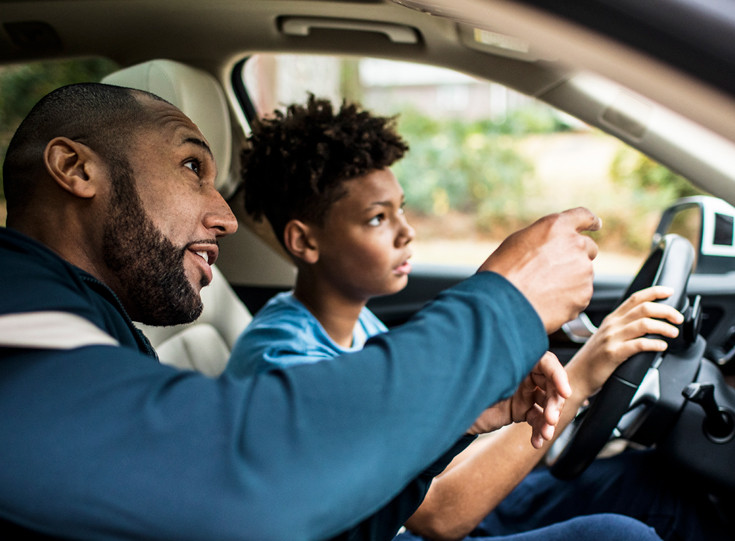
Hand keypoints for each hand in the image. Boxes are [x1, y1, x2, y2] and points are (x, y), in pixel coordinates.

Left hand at [467, 352, 571, 448]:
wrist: (450, 411)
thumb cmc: (463, 385)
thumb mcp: (484, 375)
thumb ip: (505, 370)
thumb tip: (524, 365)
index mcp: (517, 359)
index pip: (546, 363)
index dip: (558, 376)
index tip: (566, 392)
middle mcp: (523, 374)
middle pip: (550, 386)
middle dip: (555, 403)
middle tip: (552, 419)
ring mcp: (523, 393)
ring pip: (546, 405)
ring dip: (550, 421)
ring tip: (545, 435)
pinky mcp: (520, 410)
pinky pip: (536, 420)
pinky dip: (539, 431)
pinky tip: (536, 442)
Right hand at [479, 208, 600, 332]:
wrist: (503, 304)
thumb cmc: (503, 272)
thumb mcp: (517, 242)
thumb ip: (543, 240)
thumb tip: (552, 247)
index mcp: (557, 227)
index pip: (583, 216)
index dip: (591, 221)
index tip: (596, 225)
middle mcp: (575, 245)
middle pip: (588, 248)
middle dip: (578, 256)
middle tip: (556, 270)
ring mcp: (583, 272)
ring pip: (583, 275)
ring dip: (570, 280)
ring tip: (542, 291)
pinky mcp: (584, 296)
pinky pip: (580, 296)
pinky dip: (568, 299)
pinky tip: (547, 303)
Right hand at [569, 285, 682, 396]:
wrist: (577, 377)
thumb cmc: (593, 360)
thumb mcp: (606, 337)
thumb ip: (623, 329)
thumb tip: (648, 325)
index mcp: (612, 319)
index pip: (635, 298)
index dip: (654, 292)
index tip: (669, 292)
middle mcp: (612, 325)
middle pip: (644, 308)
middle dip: (666, 310)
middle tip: (678, 318)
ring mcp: (611, 338)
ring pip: (643, 324)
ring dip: (663, 327)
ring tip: (673, 333)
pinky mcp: (613, 353)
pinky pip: (638, 345)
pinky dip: (654, 344)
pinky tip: (661, 346)